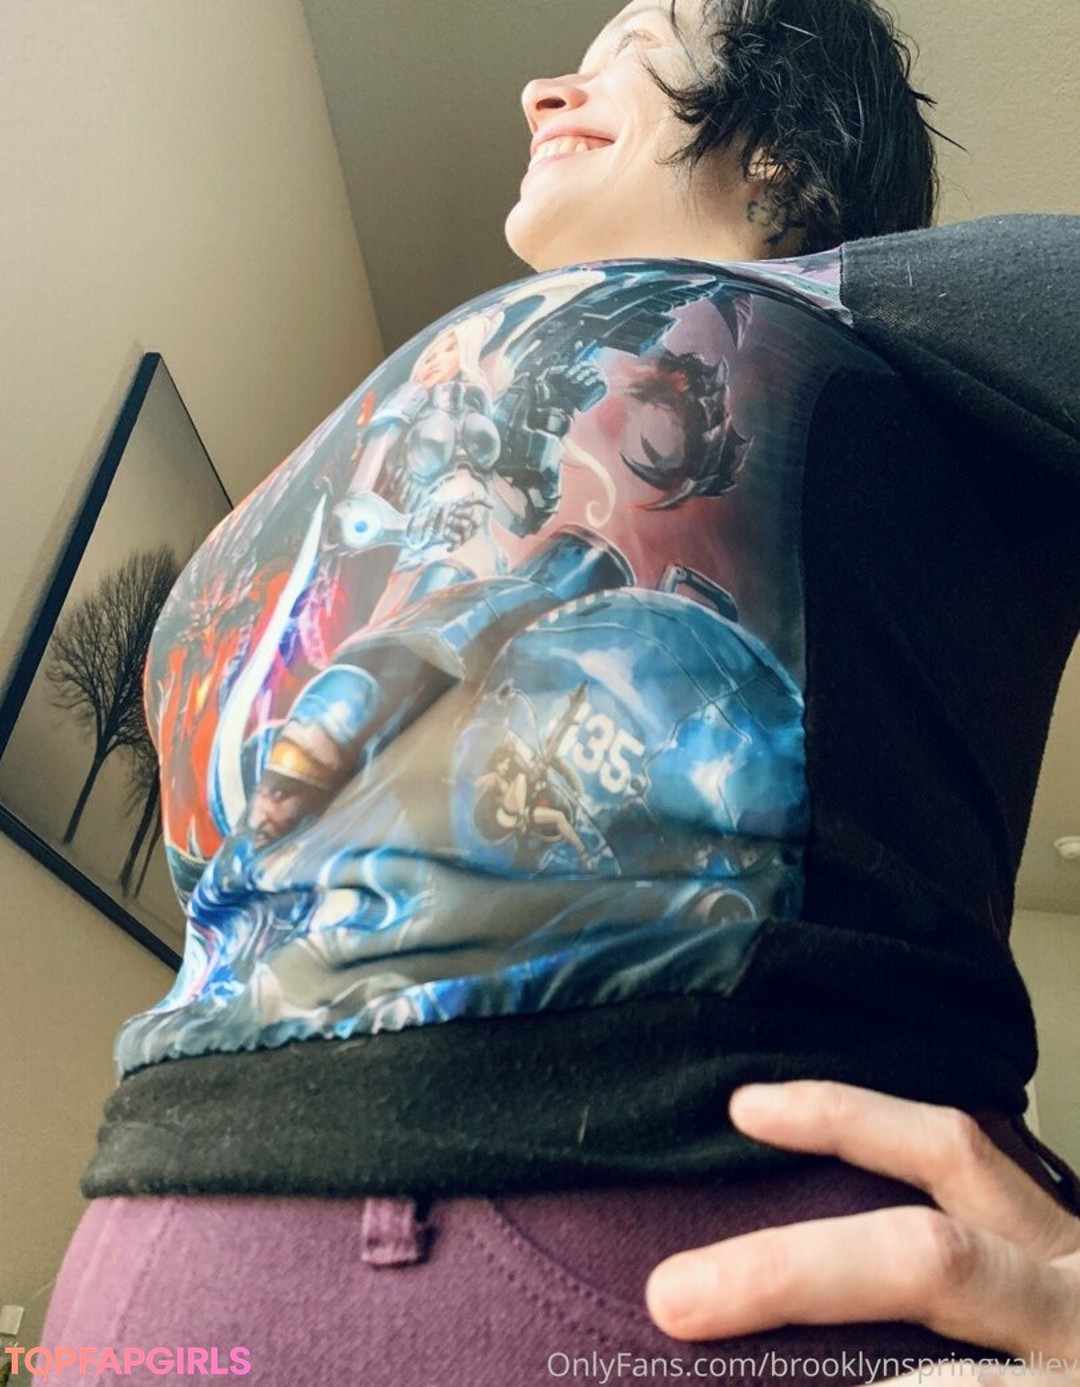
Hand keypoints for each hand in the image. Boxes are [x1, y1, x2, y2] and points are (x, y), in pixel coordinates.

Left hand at [645, 1081, 1079, 1369]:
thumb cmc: (1072, 1327)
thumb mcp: (1039, 1277)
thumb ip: (953, 1247)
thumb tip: (780, 1242)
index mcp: (1058, 1245)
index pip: (952, 1151)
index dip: (845, 1119)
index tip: (744, 1109)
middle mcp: (1077, 1301)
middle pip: (929, 1260)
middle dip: (789, 1273)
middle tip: (676, 1296)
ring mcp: (1077, 1376)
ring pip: (950, 1385)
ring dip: (827, 1330)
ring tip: (709, 1326)